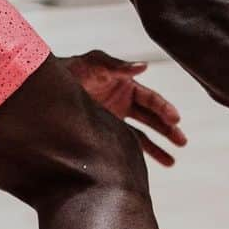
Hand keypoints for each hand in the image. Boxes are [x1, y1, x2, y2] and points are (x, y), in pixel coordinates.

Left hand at [63, 50, 186, 166]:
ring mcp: (116, 118)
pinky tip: (143, 164)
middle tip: (183, 142)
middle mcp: (125, 102)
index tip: (176, 119)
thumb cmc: (72, 70)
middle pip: (152, 119)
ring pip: (143, 135)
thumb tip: (144, 66)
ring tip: (172, 162)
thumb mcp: (95, 63)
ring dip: (157, 147)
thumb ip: (118, 66)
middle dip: (168, 130)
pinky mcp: (106, 131)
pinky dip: (137, 154)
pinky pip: (126, 144)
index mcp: (127, 86)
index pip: (151, 99)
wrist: (46, 86)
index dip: (164, 109)